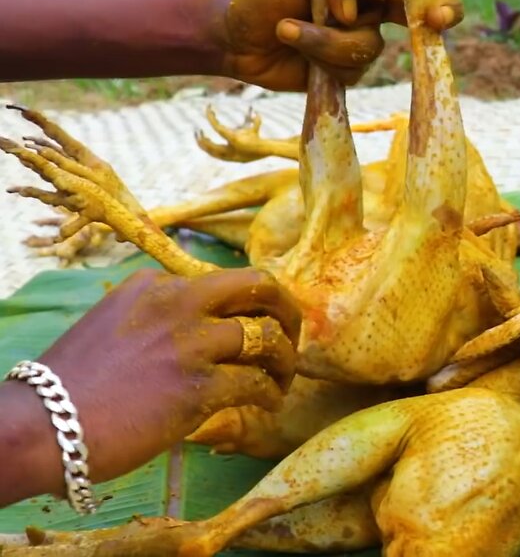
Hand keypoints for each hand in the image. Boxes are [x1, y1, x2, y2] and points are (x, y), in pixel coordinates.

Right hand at [18, 268, 300, 490]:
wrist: (40, 426)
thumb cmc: (73, 387)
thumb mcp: (115, 326)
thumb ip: (159, 319)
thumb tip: (204, 333)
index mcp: (153, 284)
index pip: (223, 280)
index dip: (249, 303)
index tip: (258, 322)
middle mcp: (176, 302)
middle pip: (259, 285)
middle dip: (287, 309)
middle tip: (289, 337)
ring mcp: (190, 343)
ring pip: (268, 336)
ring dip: (285, 360)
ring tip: (282, 380)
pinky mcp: (200, 386)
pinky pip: (257, 382)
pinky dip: (271, 394)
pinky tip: (267, 405)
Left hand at [209, 0, 465, 90]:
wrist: (232, 35)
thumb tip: (354, 11)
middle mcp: (370, 6)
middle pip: (420, 13)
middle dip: (438, 14)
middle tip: (436, 20)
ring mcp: (361, 40)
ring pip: (369, 46)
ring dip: (326, 39)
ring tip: (288, 29)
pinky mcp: (348, 71)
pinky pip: (351, 69)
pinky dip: (318, 57)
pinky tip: (293, 44)